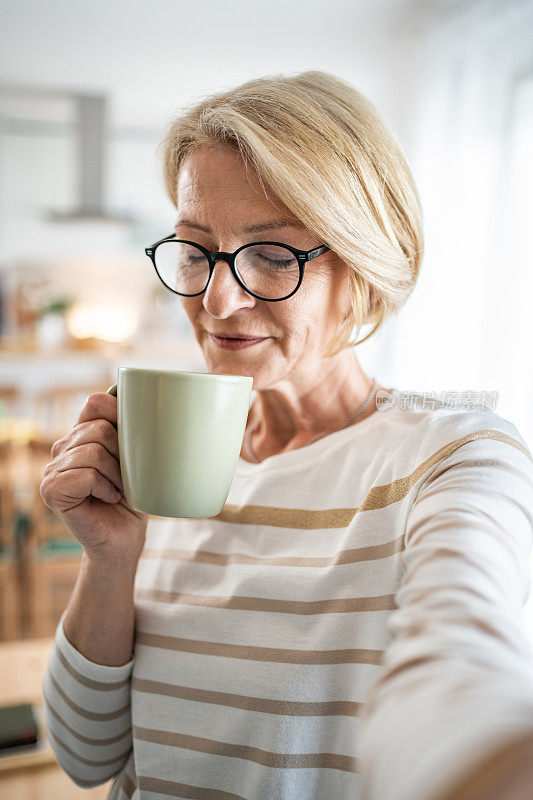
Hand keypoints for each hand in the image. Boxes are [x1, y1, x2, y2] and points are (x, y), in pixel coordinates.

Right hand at [40, 392, 147, 565]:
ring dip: (117, 474)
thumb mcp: (139, 456)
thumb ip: (132, 427)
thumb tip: (141, 394)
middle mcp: (63, 447)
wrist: (126, 538)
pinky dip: (105, 487)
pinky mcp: (51, 490)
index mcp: (81, 433)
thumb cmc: (136, 497)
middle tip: (128, 477)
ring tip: (119, 489)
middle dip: (123, 455)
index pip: (96, 402)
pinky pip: (85, 474)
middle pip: (99, 427)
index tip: (134, 444)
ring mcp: (53, 469)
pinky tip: (109, 498)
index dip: (120, 417)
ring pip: (93, 450)